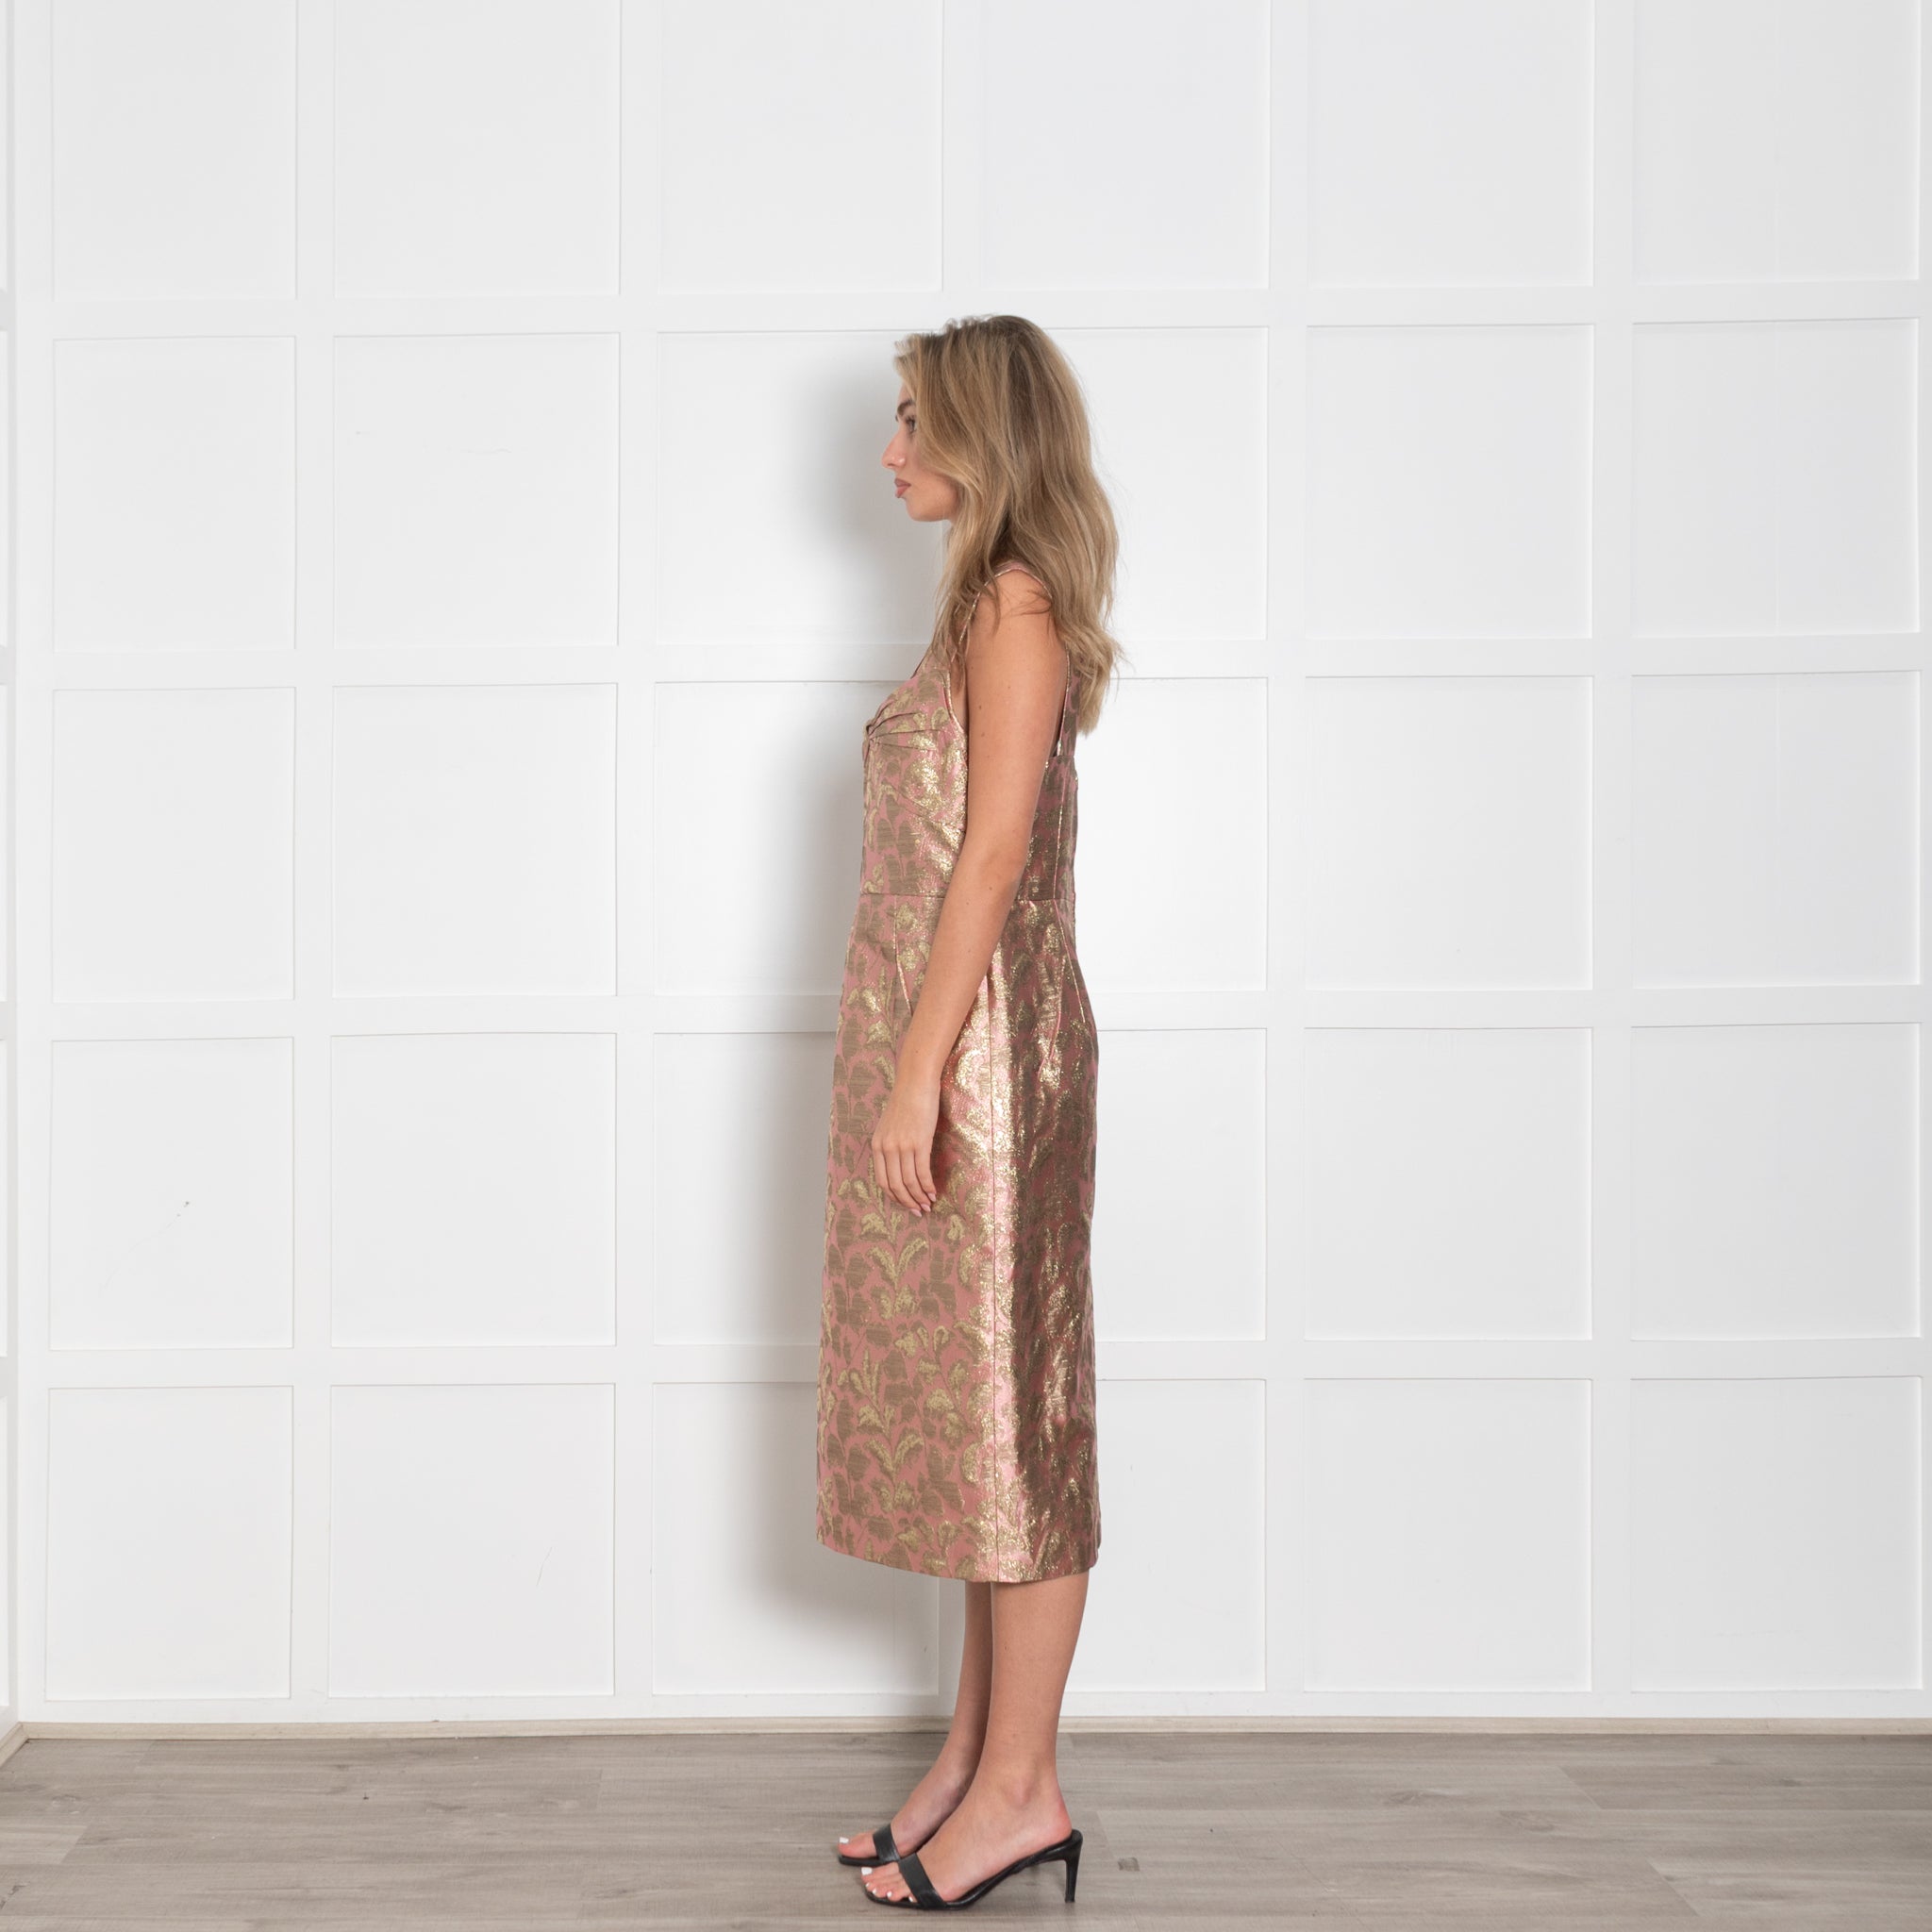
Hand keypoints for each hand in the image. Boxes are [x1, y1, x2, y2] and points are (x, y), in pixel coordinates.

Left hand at [872, 1068, 939, 1215]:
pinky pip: (922, 1172)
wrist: (915, 1083)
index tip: (905, 1205)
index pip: (882, 1181)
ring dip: (919, 1197)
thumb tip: (900, 1166)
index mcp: (877, 1146)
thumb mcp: (889, 1126)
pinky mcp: (920, 1143)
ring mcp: (903, 1146)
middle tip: (918, 1211)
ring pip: (909, 1182)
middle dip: (907, 1202)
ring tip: (928, 1204)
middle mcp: (887, 1148)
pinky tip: (933, 1192)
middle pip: (895, 1186)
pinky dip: (927, 1186)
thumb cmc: (905, 1102)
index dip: (895, 1197)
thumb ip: (890, 1145)